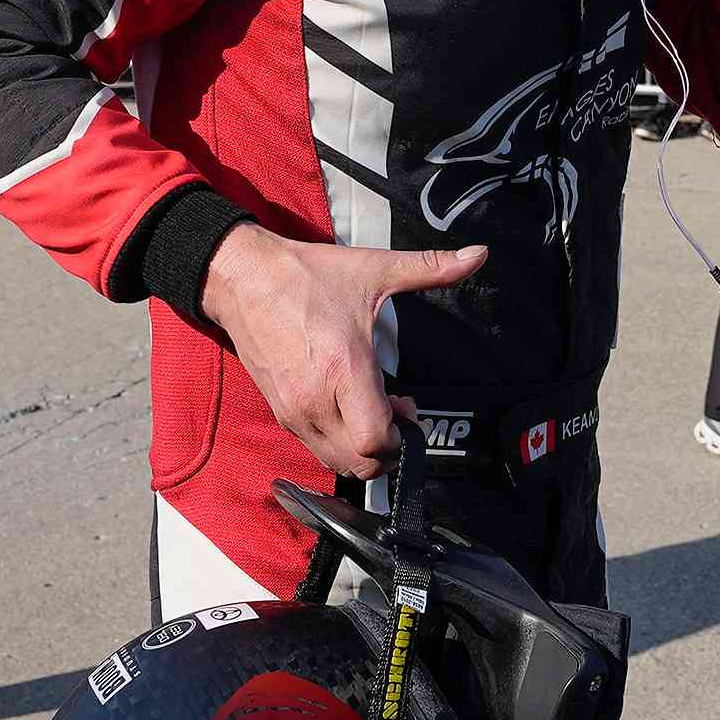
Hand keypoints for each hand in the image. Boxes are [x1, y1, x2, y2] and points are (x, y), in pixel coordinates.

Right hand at [201, 223, 487, 479]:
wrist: (243, 279)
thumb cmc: (305, 277)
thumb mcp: (373, 269)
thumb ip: (430, 268)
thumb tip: (477, 255)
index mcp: (343, 369)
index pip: (376, 440)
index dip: (402, 437)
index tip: (409, 410)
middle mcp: (316, 400)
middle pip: (361, 463)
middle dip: (388, 450)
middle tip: (397, 416)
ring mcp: (295, 411)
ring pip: (337, 462)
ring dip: (363, 449)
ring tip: (372, 412)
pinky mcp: (281, 412)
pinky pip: (316, 448)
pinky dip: (338, 441)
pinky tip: (346, 407)